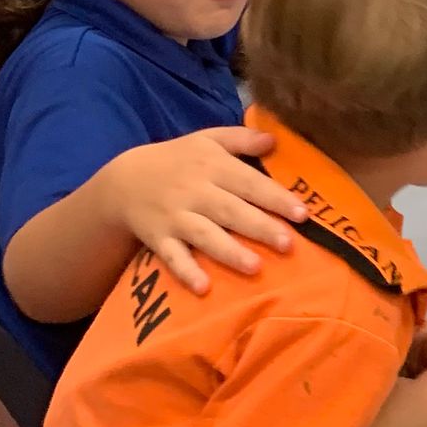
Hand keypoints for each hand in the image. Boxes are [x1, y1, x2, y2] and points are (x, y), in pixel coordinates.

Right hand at [104, 128, 306, 295]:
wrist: (123, 181)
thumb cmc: (178, 160)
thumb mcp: (207, 139)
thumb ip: (241, 138)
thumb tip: (274, 139)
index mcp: (211, 166)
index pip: (248, 182)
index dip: (275, 198)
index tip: (302, 213)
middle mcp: (195, 192)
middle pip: (231, 211)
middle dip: (259, 227)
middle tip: (288, 244)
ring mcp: (175, 217)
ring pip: (205, 236)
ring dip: (229, 252)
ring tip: (255, 267)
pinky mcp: (158, 239)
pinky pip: (172, 257)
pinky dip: (186, 272)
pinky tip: (203, 287)